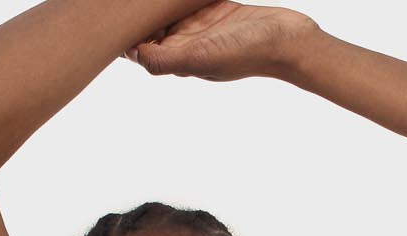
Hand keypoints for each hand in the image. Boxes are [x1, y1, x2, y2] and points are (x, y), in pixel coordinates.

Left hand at [121, 2, 318, 82]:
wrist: (288, 41)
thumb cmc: (247, 53)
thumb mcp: (201, 57)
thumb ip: (166, 60)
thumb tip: (133, 54)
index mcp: (179, 59)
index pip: (141, 49)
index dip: (126, 34)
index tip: (117, 16)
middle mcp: (188, 44)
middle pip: (152, 29)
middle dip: (139, 14)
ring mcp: (203, 27)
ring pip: (170, 12)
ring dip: (159, 2)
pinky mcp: (218, 11)